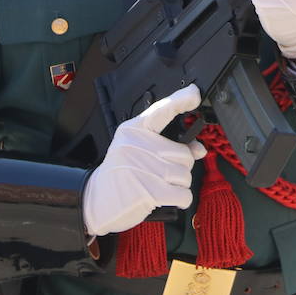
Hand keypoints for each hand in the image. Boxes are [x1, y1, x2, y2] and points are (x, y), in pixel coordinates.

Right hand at [83, 84, 207, 235]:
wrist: (95, 201)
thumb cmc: (121, 175)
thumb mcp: (138, 153)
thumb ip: (169, 146)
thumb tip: (200, 150)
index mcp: (133, 131)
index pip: (160, 111)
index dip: (180, 101)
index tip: (194, 93)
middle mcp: (138, 146)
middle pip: (184, 153)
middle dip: (180, 167)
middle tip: (160, 174)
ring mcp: (144, 168)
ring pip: (185, 175)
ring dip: (178, 185)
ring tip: (159, 186)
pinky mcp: (149, 192)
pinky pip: (183, 195)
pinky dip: (180, 201)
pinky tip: (166, 199)